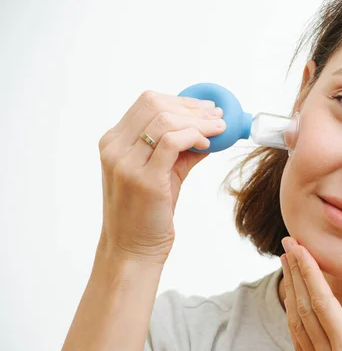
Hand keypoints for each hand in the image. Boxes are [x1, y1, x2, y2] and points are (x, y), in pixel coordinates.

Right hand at [97, 91, 225, 262]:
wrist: (132, 250)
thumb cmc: (147, 214)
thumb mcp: (162, 173)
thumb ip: (180, 150)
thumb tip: (209, 130)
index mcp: (113, 142)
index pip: (147, 103)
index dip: (180, 101)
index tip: (205, 108)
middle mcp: (114, 148)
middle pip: (155, 105)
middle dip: (192, 108)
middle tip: (217, 117)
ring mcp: (125, 163)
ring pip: (165, 120)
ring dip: (198, 121)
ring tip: (219, 129)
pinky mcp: (144, 179)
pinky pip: (172, 142)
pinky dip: (194, 136)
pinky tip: (207, 144)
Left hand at [280, 237, 341, 350]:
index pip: (324, 305)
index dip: (311, 273)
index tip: (300, 247)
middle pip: (305, 307)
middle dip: (296, 272)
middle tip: (288, 242)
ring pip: (298, 321)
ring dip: (291, 289)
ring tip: (287, 264)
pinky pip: (299, 339)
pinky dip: (292, 313)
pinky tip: (293, 303)